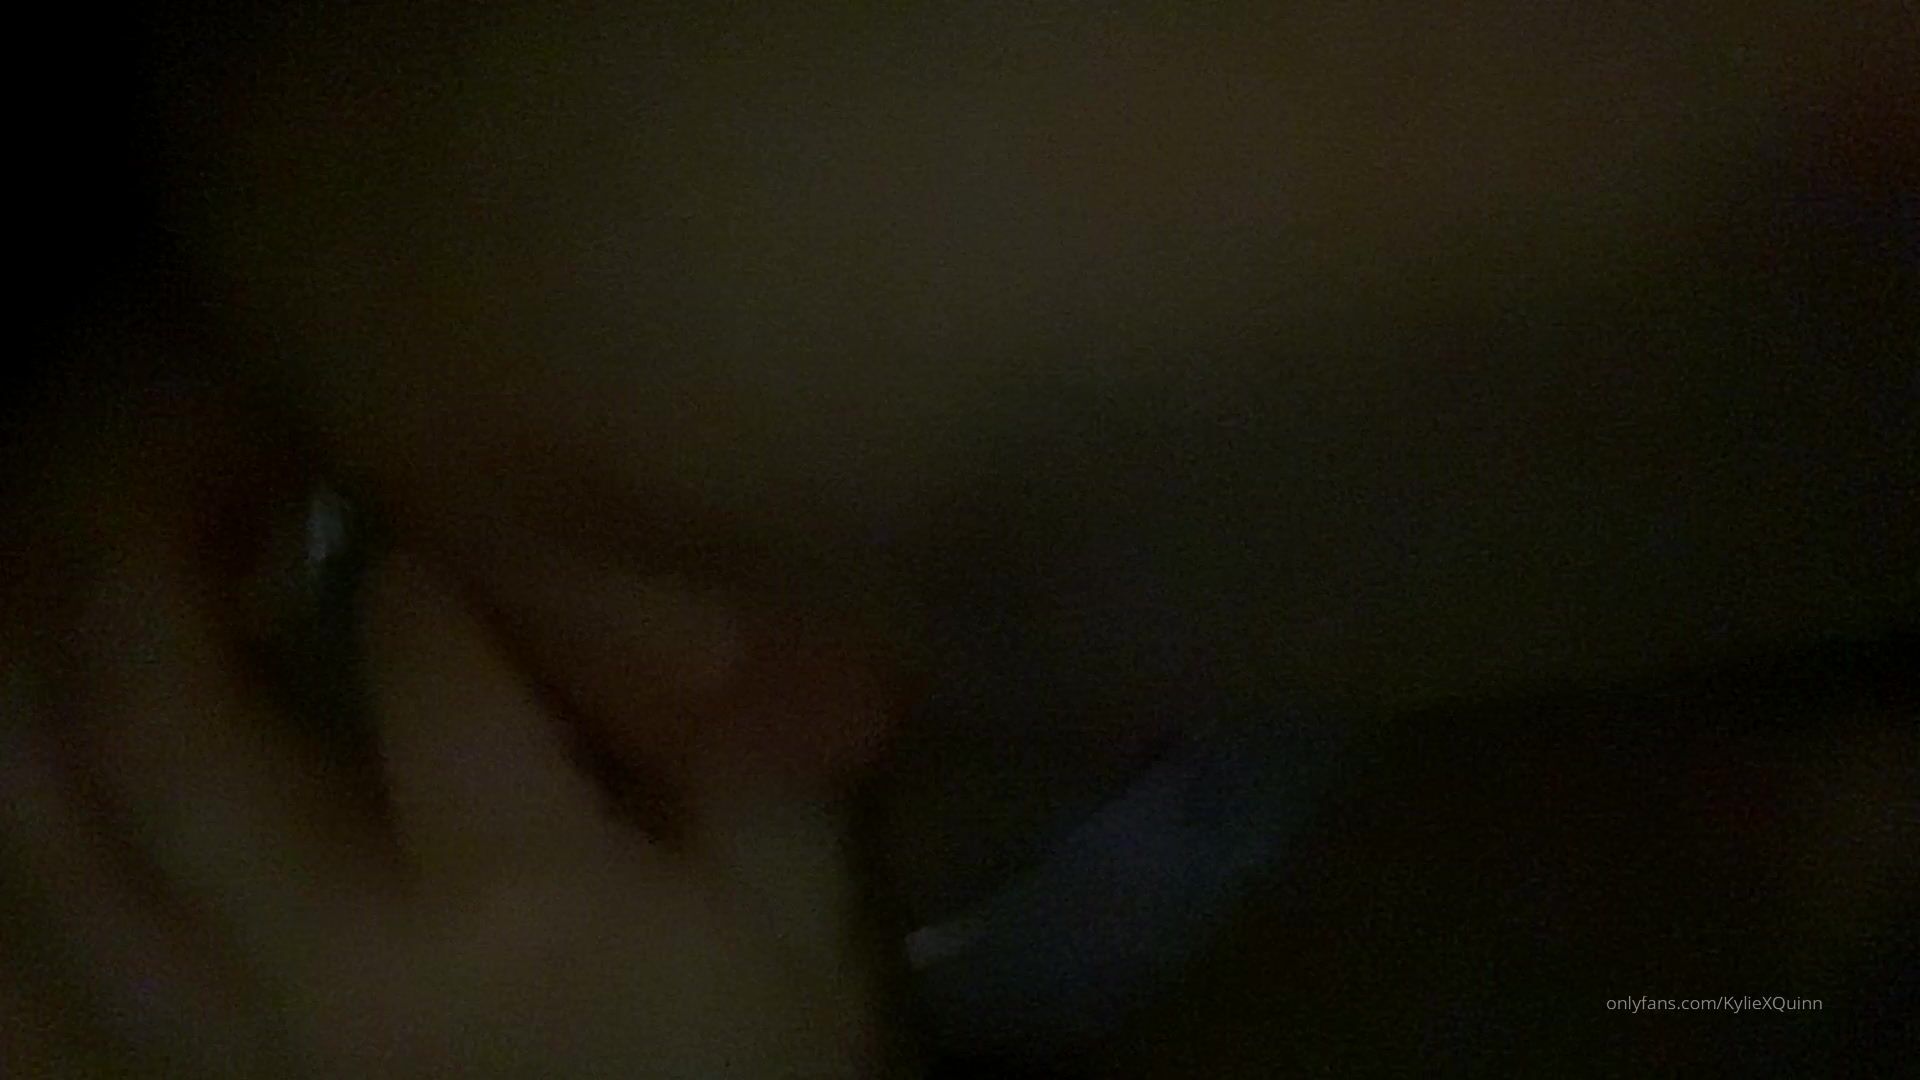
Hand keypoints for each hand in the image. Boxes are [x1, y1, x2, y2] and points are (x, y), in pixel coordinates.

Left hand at [1, 386, 884, 1077]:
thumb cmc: (762, 1071)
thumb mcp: (805, 903)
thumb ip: (742, 729)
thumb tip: (657, 559)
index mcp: (516, 893)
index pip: (419, 634)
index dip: (411, 516)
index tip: (423, 460)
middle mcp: (322, 962)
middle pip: (158, 706)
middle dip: (156, 525)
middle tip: (208, 435)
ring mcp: (208, 1050)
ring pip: (35, 826)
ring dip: (28, 654)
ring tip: (87, 546)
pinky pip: (13, 980)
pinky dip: (3, 857)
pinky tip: (33, 754)